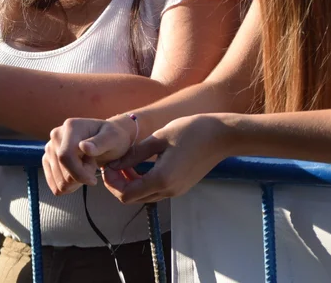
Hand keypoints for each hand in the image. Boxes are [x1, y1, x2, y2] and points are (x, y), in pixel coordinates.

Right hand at [42, 117, 135, 195]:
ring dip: (75, 182)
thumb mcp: (113, 138)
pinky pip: (54, 185)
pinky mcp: (48, 160)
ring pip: (59, 181)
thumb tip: (84, 147)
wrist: (107, 140)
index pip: (65, 156)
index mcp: (70, 127)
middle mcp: (56, 135)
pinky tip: (77, 174)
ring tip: (86, 168)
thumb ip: (100, 143)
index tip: (93, 180)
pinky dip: (68, 186)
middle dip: (80, 177)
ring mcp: (50, 148)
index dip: (78, 173)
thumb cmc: (113, 138)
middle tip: (92, 167)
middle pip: (62, 171)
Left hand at [100, 114, 230, 204]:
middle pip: (133, 199)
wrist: (221, 136)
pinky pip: (156, 191)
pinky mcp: (181, 187)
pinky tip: (142, 164)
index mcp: (161, 179)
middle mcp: (168, 190)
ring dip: (131, 183)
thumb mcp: (159, 138)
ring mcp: (176, 191)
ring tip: (127, 162)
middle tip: (115, 164)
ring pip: (144, 196)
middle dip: (119, 184)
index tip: (108, 167)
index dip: (112, 184)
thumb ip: (135, 154)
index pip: (125, 195)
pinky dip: (144, 182)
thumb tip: (113, 165)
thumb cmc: (190, 131)